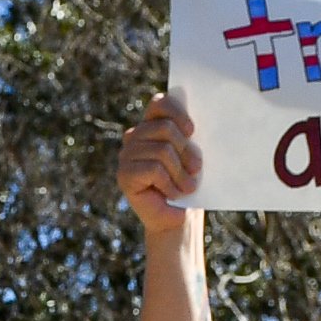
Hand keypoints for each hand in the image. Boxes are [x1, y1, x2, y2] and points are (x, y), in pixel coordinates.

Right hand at [117, 94, 200, 239]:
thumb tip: (195, 127)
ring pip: (162, 151)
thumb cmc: (188, 184)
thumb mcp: (193, 155)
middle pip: (165, 128)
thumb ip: (190, 136)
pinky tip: (172, 194)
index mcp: (153, 125)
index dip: (178, 112)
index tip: (192, 131)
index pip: (160, 102)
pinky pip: (153, 169)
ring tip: (187, 187)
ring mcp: (127, 155)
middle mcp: (136, 136)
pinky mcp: (124, 175)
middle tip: (196, 169)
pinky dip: (169, 184)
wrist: (178, 218)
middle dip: (186, 150)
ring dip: (180, 173)